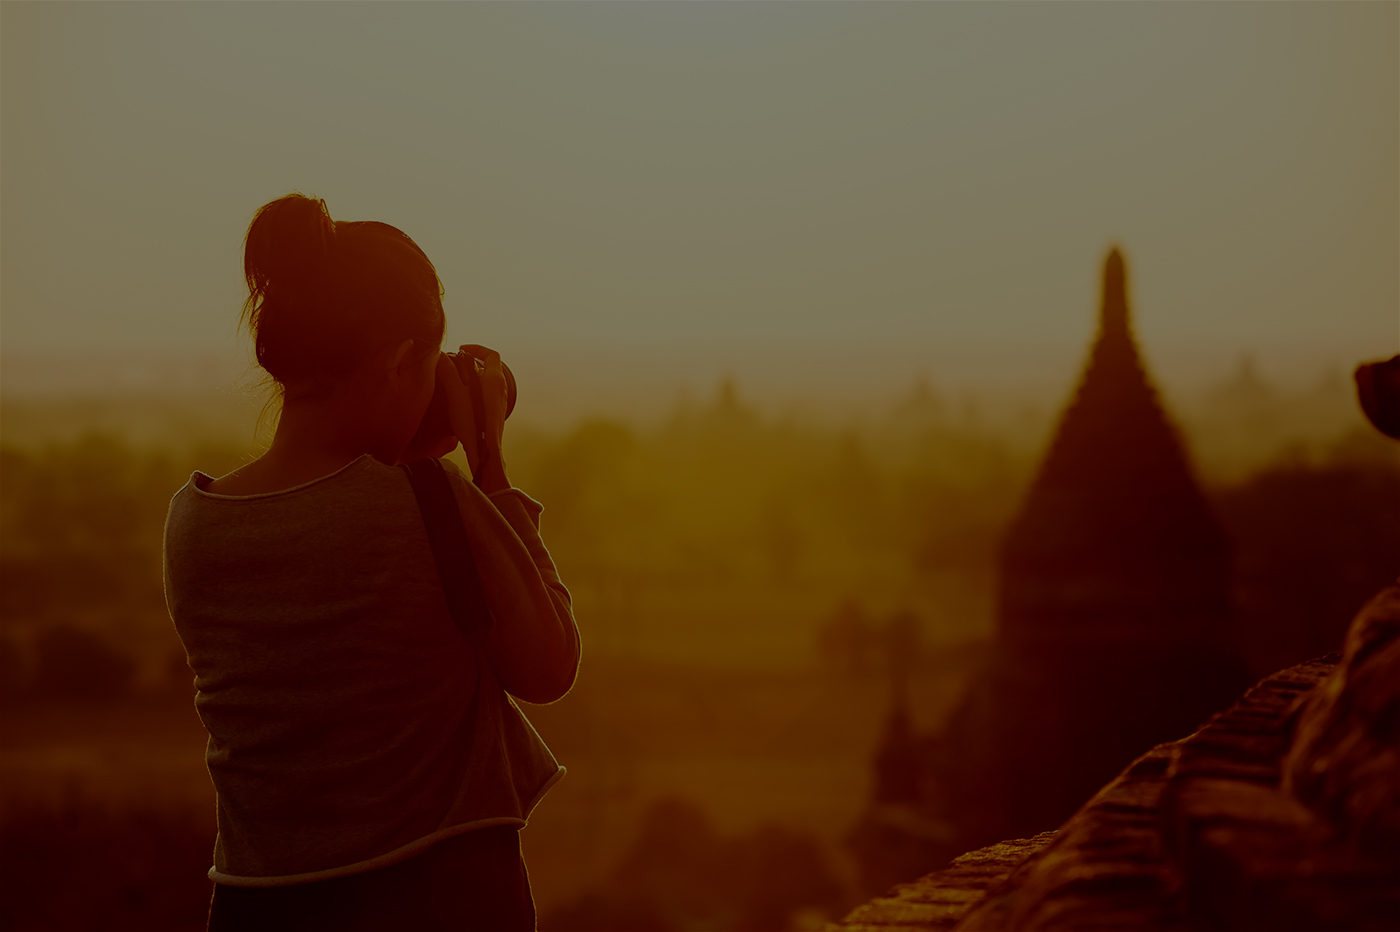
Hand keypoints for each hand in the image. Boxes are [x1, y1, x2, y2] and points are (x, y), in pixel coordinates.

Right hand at [441, 345, 510, 492]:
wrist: (485, 453)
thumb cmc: (474, 423)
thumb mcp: (457, 394)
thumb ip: (449, 373)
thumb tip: (439, 356)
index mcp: (495, 380)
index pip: (491, 354)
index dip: (477, 348)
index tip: (461, 350)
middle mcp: (501, 389)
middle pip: (488, 367)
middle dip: (470, 363)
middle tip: (454, 366)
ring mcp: (499, 402)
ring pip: (485, 382)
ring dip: (470, 378)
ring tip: (454, 383)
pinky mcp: (494, 414)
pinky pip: (484, 395)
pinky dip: (472, 391)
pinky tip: (458, 401)